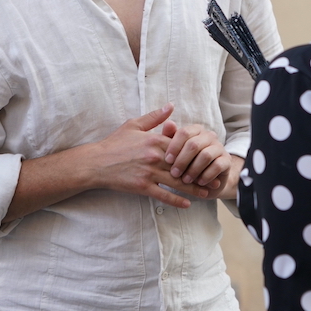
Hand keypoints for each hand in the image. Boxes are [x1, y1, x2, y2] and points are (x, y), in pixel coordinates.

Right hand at [90, 104, 212, 207]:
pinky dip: (176, 200)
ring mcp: (149, 173)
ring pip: (177, 182)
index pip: (182, 147)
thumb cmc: (114, 143)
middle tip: (215, 178)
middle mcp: (155, 157)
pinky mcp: (142, 186)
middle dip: (201, 173)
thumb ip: (155, 117)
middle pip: (184, 166)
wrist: (96, 163)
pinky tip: (187, 204)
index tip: (209, 157)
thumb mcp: (134, 125)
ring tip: (207, 193)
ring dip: (194, 189)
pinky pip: (163, 195)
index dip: (196, 153)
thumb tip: (171, 106)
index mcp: (154, 140)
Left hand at [161, 121, 234, 193]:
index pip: (184, 132)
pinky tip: (200, 182)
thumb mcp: (176, 152)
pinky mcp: (227, 160)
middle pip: (194, 144)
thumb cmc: (187, 163)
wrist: (207, 179)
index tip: (167, 160)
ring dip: (193, 170)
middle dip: (182, 160)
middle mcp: (209, 136)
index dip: (174, 146)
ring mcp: (219, 147)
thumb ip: (169, 138)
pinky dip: (207, 175)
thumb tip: (168, 123)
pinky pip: (217, 166)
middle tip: (174, 173)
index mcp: (196, 130)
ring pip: (206, 155)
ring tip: (185, 180)